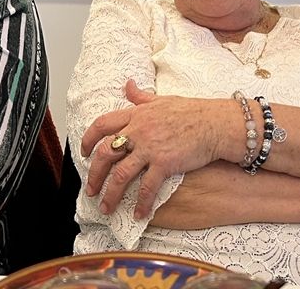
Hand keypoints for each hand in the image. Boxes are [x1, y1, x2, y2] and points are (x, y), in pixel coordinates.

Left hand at [81, 80, 230, 218]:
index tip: (84, 152)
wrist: (215, 123)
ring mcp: (150, 148)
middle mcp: (138, 131)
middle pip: (106, 153)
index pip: (102, 125)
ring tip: (106, 207)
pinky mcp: (164, 163)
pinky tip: (139, 214)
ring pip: (120, 174)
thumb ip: (140, 97)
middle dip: (94, 174)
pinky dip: (141, 203)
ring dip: (110, 194)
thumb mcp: (161, 99)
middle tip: (91, 189)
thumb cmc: (192, 111)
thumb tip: (127, 85)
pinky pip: (147, 187)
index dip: (88, 139)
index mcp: (136, 115)